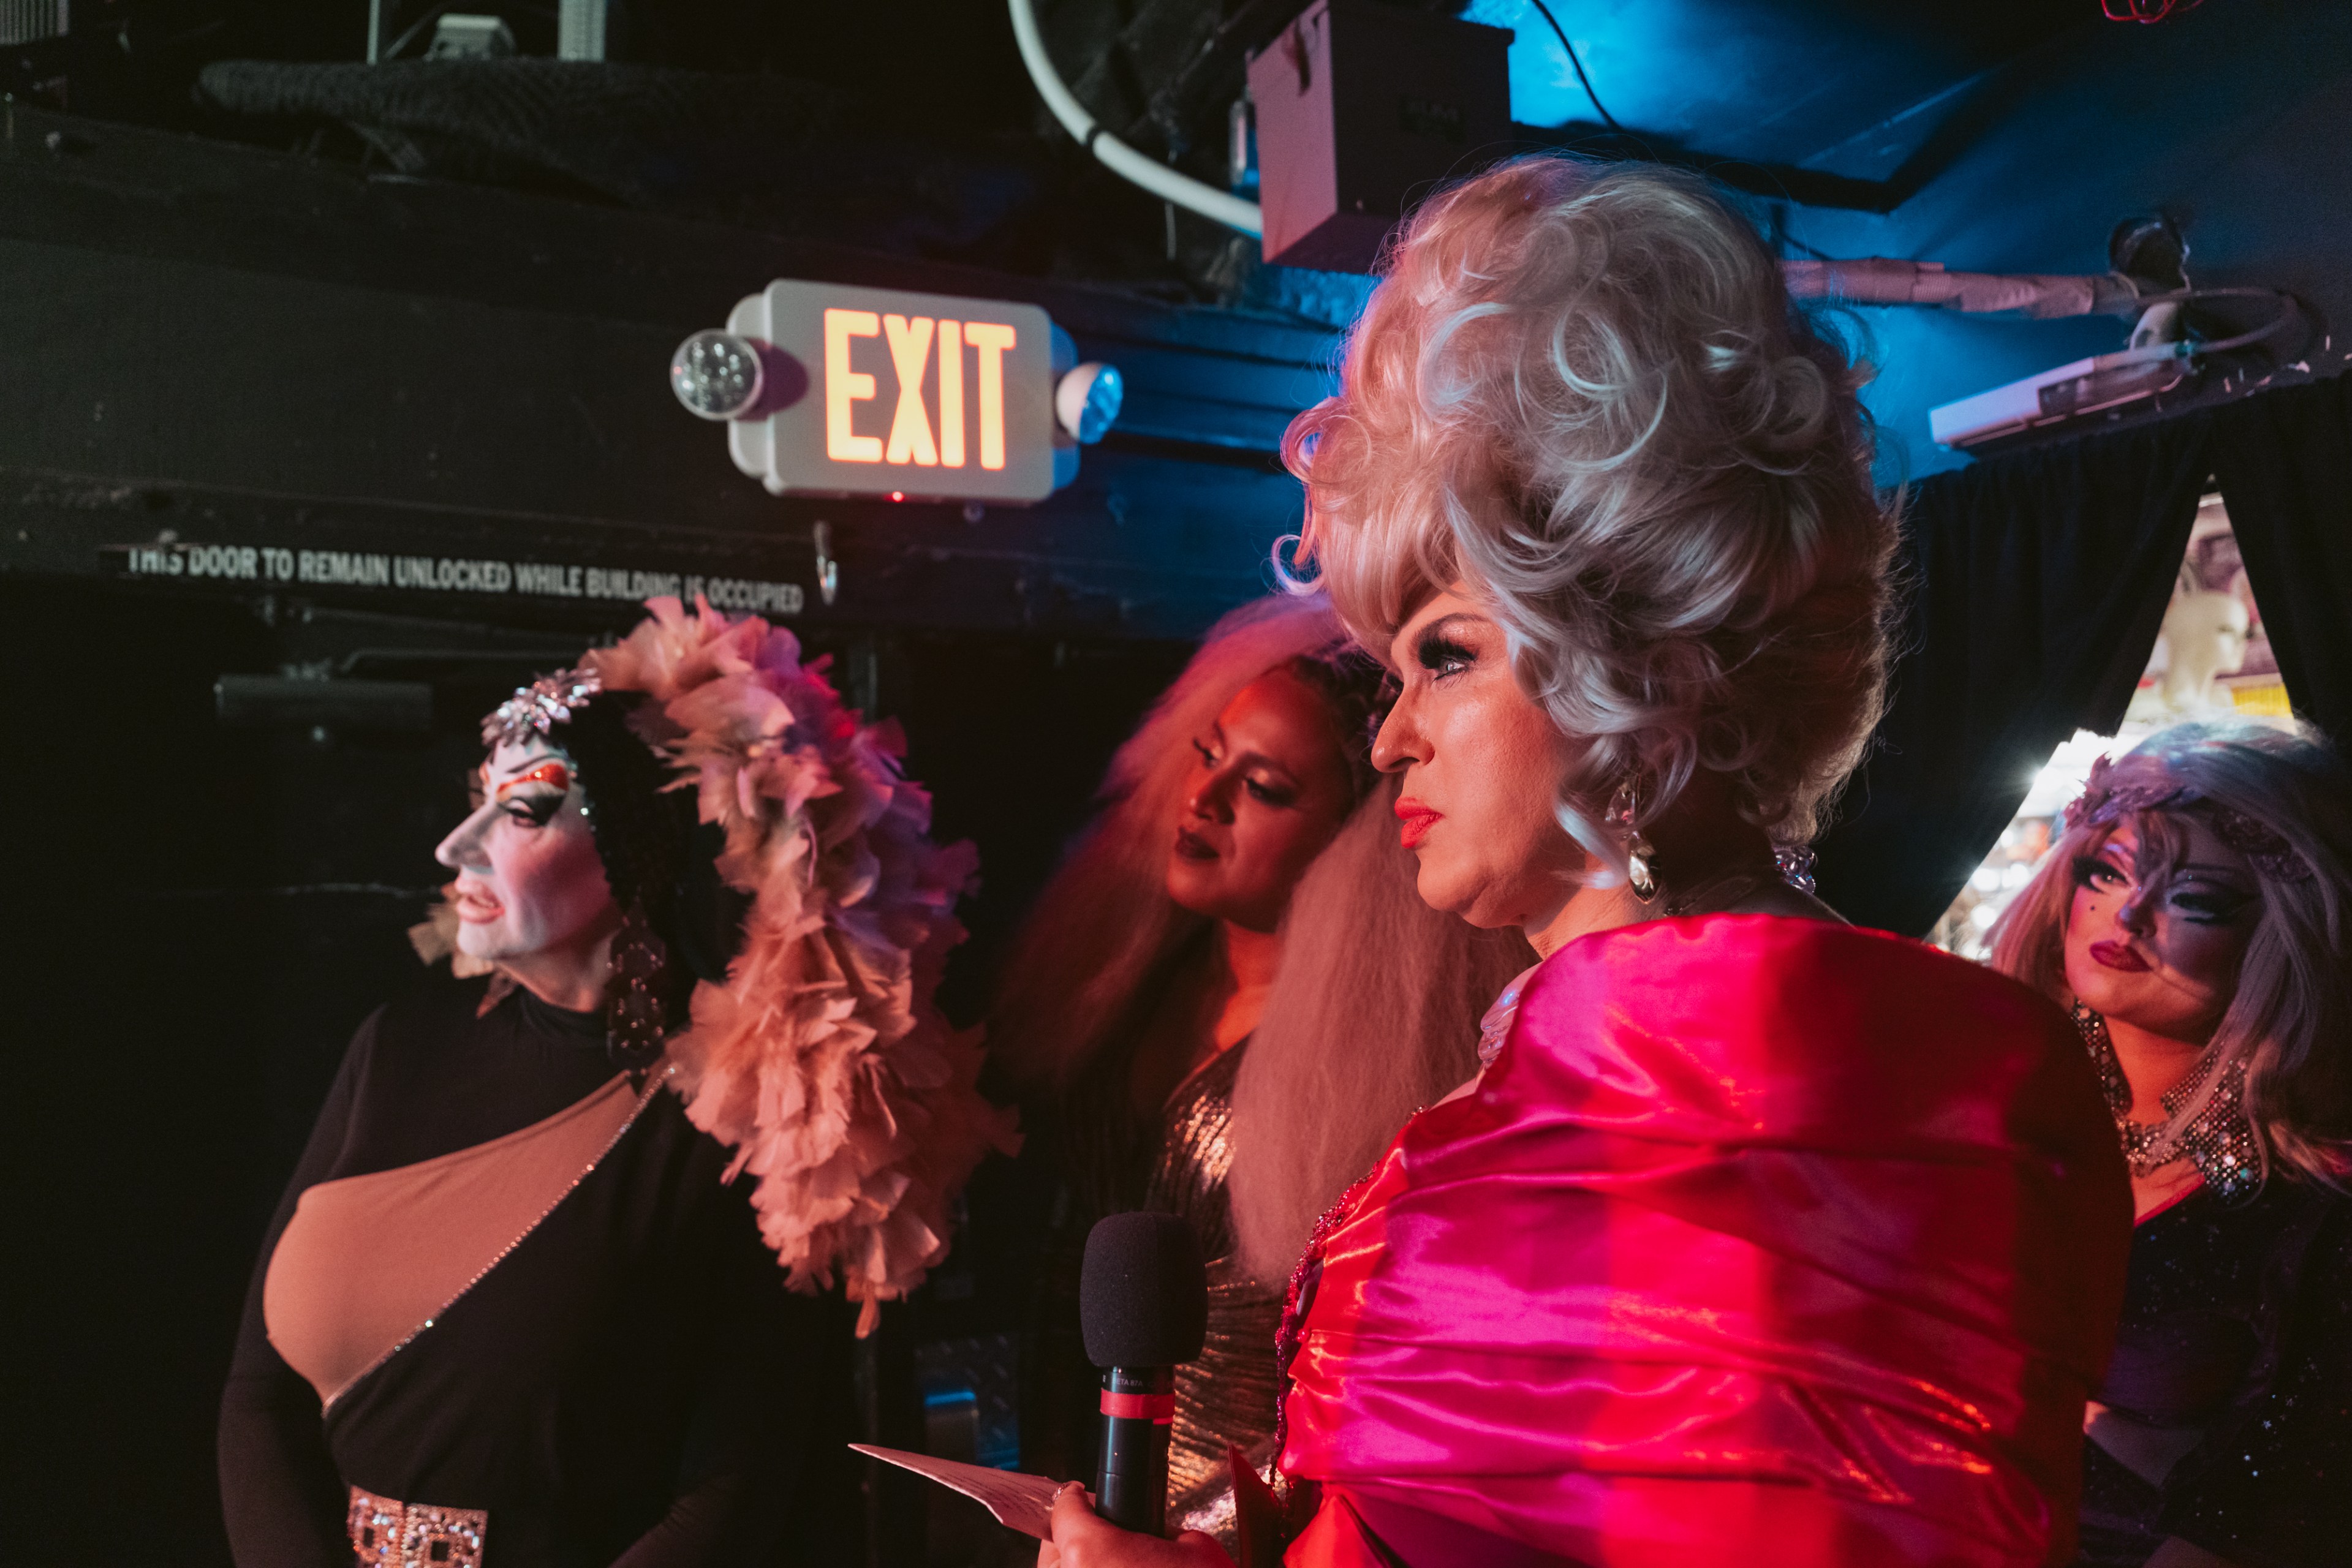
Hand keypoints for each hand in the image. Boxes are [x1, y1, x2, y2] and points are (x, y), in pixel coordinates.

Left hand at [1035, 1483, 1232, 1567]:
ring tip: (1111, 1564)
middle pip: (1052, 1550)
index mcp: (1090, 1551)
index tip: (1082, 1496)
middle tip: (1100, 1534)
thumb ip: (1165, 1533)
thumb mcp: (1197, 1549)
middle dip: (1072, 1539)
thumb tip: (1156, 1538)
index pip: (1064, 1509)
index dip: (1077, 1499)